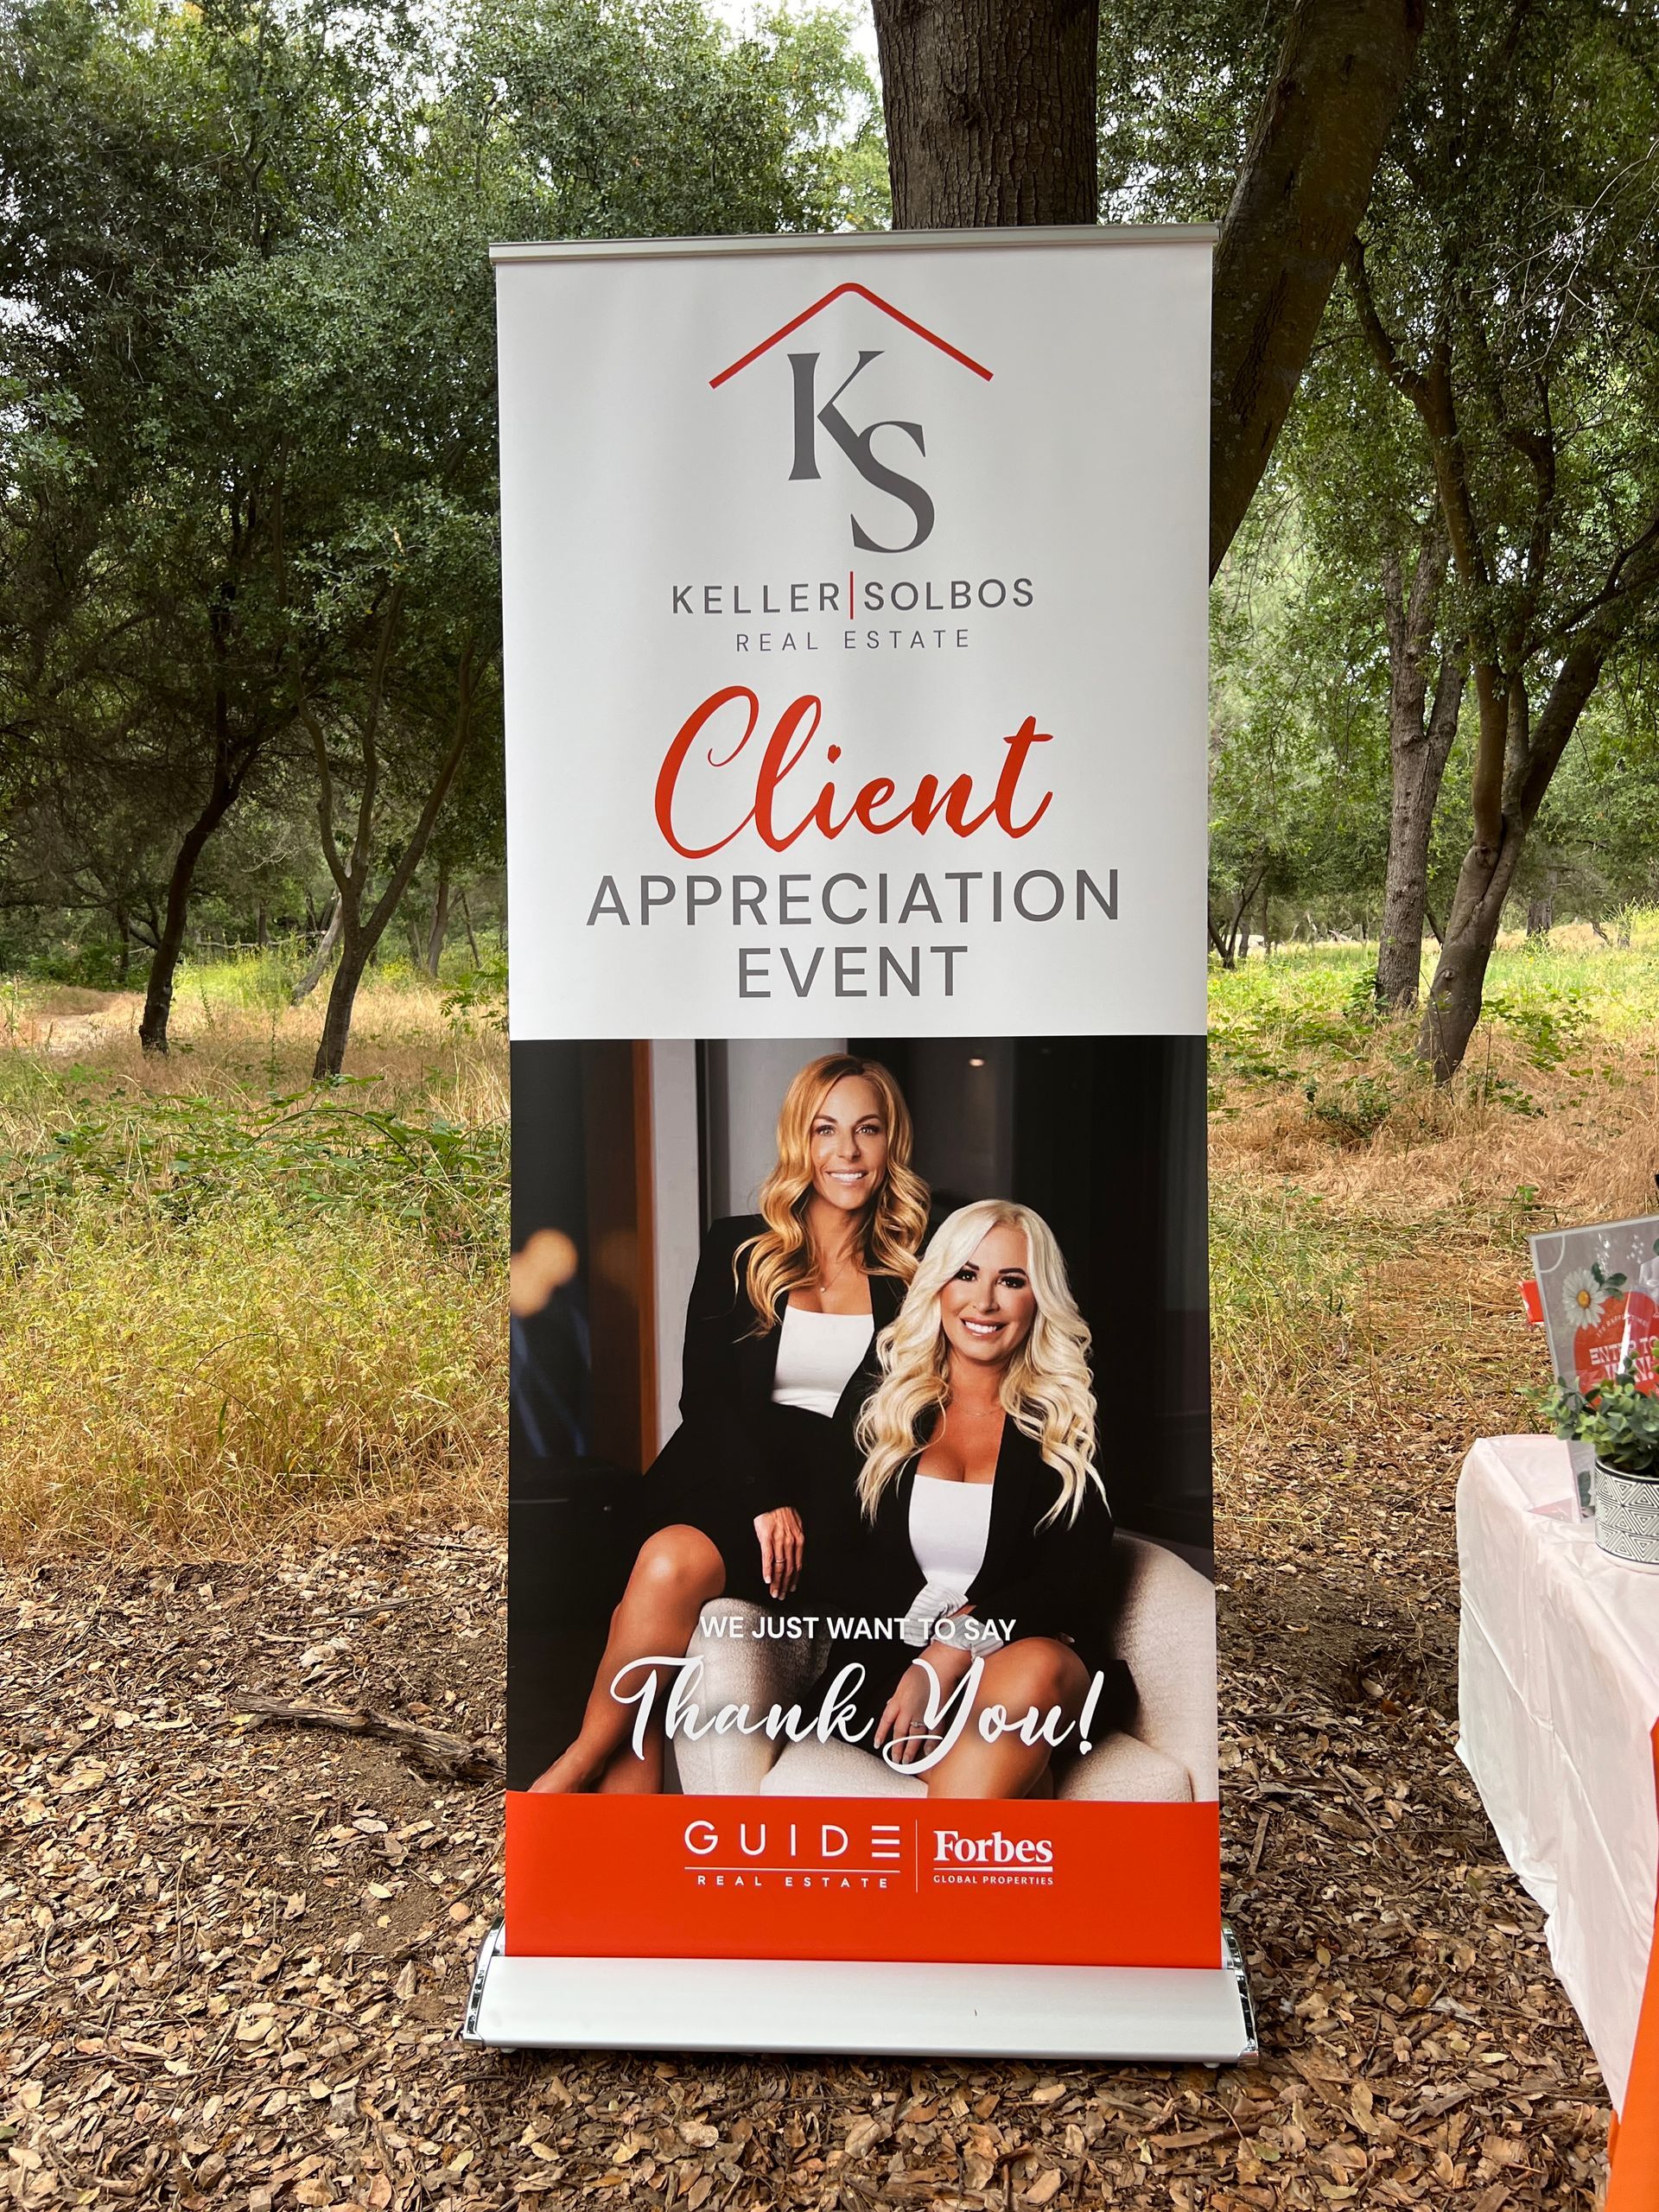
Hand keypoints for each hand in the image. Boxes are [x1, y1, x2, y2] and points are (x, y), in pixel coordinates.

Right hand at [753, 1507, 803, 1597]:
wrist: (773, 1499)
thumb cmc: (783, 1511)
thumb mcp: (796, 1525)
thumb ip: (796, 1540)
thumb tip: (797, 1553)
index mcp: (798, 1540)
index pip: (797, 1565)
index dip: (794, 1579)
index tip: (791, 1588)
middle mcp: (790, 1542)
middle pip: (788, 1569)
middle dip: (785, 1585)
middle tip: (781, 1596)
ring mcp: (778, 1541)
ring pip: (779, 1567)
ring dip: (777, 1582)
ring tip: (774, 1592)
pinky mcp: (766, 1539)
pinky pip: (768, 1558)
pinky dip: (767, 1570)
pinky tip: (767, 1579)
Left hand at [875, 1644, 973, 1767]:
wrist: (939, 1665)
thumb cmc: (922, 1669)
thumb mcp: (903, 1683)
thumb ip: (897, 1697)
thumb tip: (891, 1703)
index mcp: (898, 1701)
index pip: (885, 1721)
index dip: (881, 1734)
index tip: (877, 1744)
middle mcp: (908, 1710)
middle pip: (900, 1734)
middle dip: (896, 1748)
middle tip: (895, 1759)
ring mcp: (923, 1714)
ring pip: (914, 1737)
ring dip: (910, 1751)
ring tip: (906, 1761)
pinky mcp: (937, 1715)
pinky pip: (933, 1734)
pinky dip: (930, 1744)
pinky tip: (927, 1752)